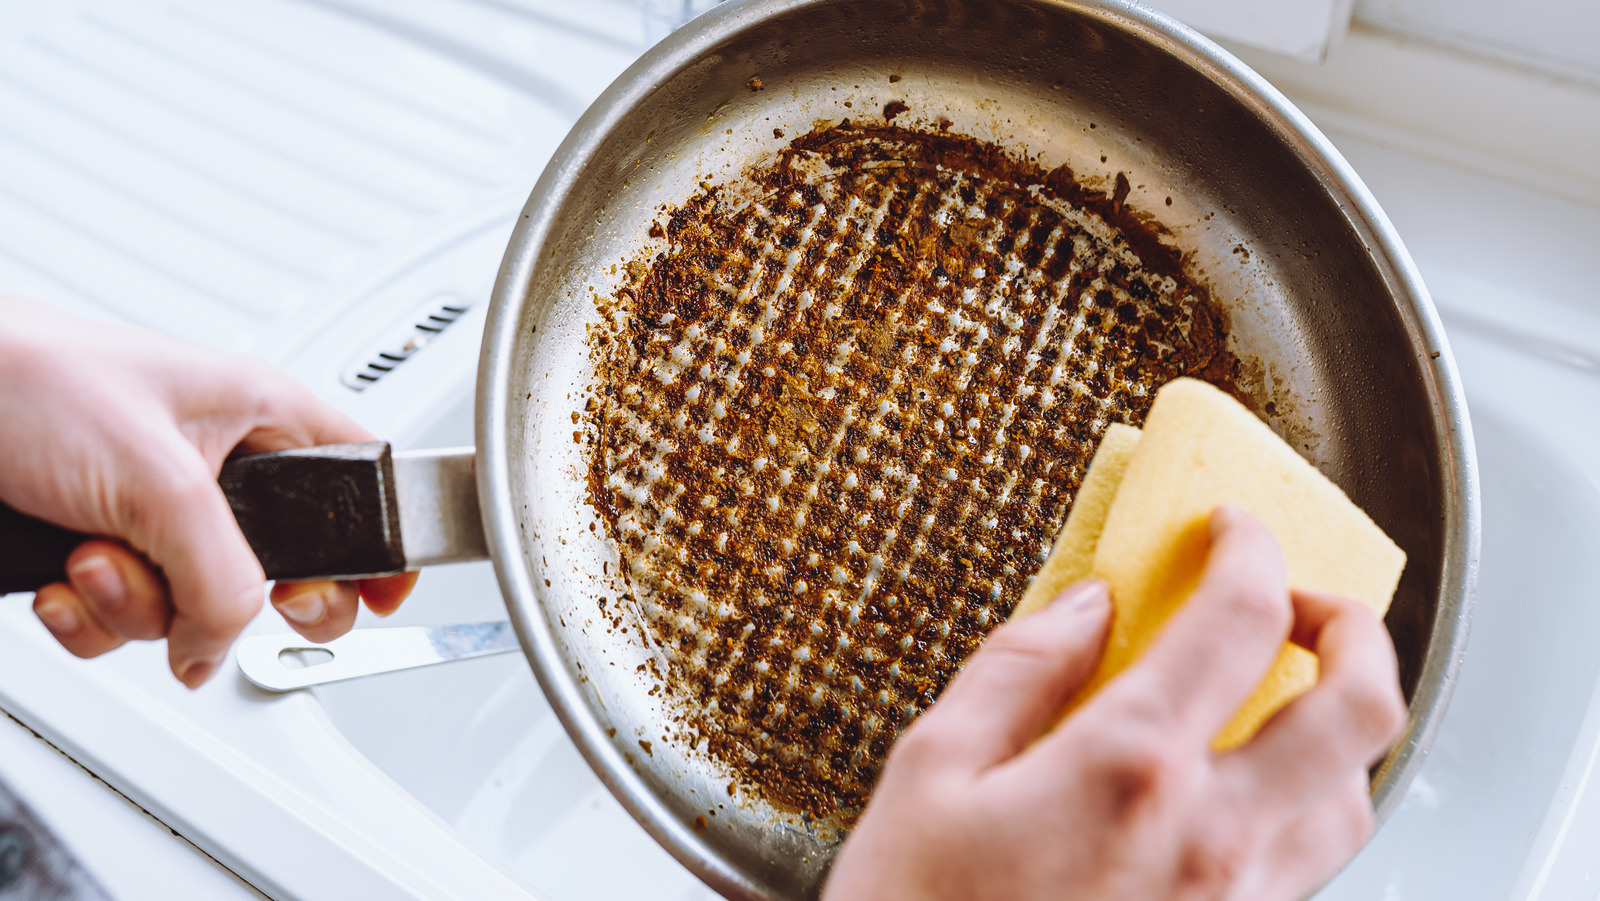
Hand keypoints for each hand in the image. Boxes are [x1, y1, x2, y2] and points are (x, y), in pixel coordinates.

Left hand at [0, 298, 416, 686]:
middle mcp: (219, 470)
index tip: (383, 596)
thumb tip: (224, 643)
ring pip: (194, 607)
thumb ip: (222, 575)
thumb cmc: (29, 378)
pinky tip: (64, 576)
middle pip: (281, 571)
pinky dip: (90, 616)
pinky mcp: (103, 548)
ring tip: (94, 557)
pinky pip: (128, 621)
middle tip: (218, 605)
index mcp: (263, 417)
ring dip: (136, 605)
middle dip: (233, 602)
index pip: (361, 484)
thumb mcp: (160, 481)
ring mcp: (158, 515)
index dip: (379, 543)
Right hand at [823, 506, 1405, 900]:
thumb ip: (1018, 670)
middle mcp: (1209, 836)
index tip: (1228, 528)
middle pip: (1357, 706)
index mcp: (1128, 767)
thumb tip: (1086, 606)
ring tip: (1285, 694)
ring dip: (1339, 723)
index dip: (1248, 547)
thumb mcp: (931, 771)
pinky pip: (1313, 863)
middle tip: (1298, 599)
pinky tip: (1249, 789)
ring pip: (1354, 794)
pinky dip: (1309, 802)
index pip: (1240, 617)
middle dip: (1351, 625)